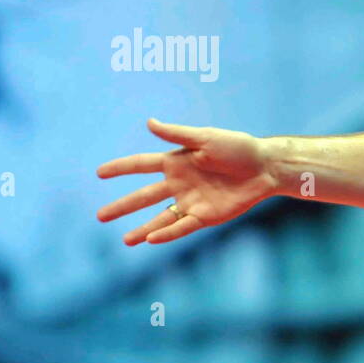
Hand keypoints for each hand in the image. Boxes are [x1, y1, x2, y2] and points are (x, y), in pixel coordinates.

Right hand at [96, 118, 278, 244]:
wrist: (265, 167)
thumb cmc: (238, 147)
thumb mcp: (206, 137)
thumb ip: (177, 134)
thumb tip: (149, 122)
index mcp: (176, 161)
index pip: (141, 165)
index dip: (120, 168)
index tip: (98, 173)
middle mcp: (180, 183)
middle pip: (144, 196)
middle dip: (123, 206)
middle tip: (100, 216)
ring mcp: (192, 201)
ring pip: (161, 218)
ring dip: (143, 229)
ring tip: (125, 240)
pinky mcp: (206, 216)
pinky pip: (183, 227)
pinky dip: (167, 233)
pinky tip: (151, 239)